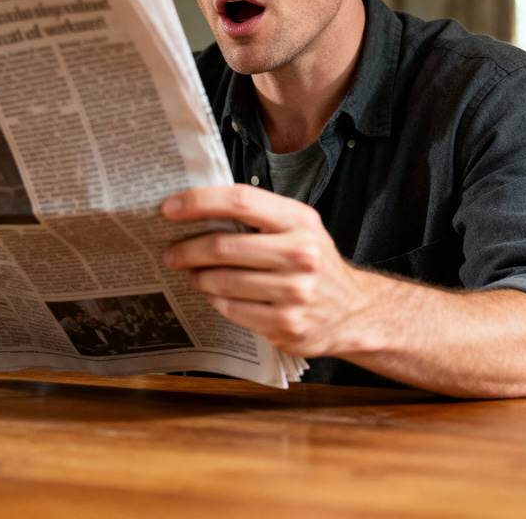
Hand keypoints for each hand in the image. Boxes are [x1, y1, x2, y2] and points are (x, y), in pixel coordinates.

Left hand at [161, 185, 370, 357]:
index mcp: (299, 221)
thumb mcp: (298, 228)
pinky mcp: (286, 325)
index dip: (199, 202)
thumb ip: (258, 216)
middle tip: (171, 252)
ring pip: (222, 281)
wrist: (355, 311)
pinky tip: (214, 294)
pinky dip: (215, 299)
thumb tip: (198, 209)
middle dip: (187, 249)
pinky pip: (231, 308)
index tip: (170, 208)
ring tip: (193, 273)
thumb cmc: (314, 263)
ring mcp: (295, 293)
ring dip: (198, 277)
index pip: (240, 200)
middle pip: (223, 246)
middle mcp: (301, 254)